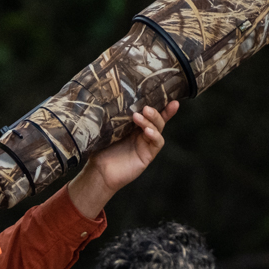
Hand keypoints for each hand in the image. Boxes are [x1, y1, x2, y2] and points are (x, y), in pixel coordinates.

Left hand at [66, 102, 178, 216]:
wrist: (99, 172)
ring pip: (158, 128)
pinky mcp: (148, 155)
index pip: (149, 112)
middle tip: (146, 107)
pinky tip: (147, 132)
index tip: (169, 96)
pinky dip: (155, 135)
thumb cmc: (100, 150)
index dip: (160, 104)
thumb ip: (113, 117)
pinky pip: (157, 143)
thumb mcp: (106, 130)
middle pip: (157, 118)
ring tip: (143, 114)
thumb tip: (113, 97)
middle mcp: (142, 133)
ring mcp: (146, 144)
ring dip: (152, 121)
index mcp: (134, 125)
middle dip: (156, 111)